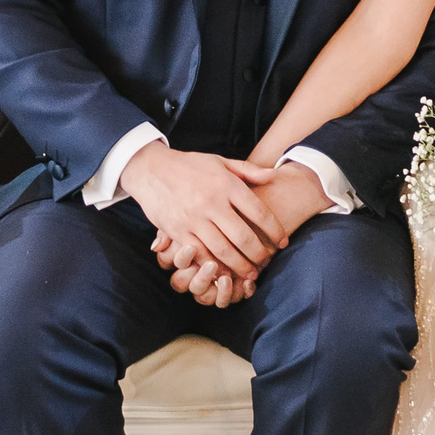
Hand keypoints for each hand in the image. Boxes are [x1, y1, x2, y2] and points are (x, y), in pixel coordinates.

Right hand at [121, 144, 285, 282]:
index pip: (259, 212)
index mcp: (226, 184)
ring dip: (240, 265)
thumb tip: (274, 175)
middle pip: (244, 236)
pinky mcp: (178, 231)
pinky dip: (214, 266)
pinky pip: (200, 254)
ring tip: (250, 272)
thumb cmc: (189, 165)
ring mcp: (194, 219)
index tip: (283, 241)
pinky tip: (224, 271)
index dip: (275, 230)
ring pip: (224, 250)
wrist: (151, 169)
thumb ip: (248, 170)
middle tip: (267, 261)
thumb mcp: (220, 161)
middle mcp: (212, 202)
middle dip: (259, 253)